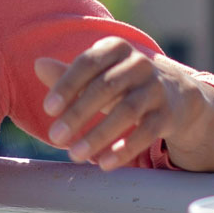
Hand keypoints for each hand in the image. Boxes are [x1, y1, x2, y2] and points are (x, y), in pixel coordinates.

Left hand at [34, 37, 213, 170]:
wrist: (175, 96)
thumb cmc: (124, 84)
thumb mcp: (98, 76)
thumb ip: (69, 75)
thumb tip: (37, 65)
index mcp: (117, 48)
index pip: (88, 62)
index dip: (67, 85)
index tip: (49, 109)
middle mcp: (139, 64)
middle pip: (105, 87)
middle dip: (78, 114)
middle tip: (55, 138)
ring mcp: (156, 88)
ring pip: (126, 111)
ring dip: (98, 134)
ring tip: (75, 155)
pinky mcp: (168, 114)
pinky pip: (146, 132)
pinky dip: (124, 148)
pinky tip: (104, 164)